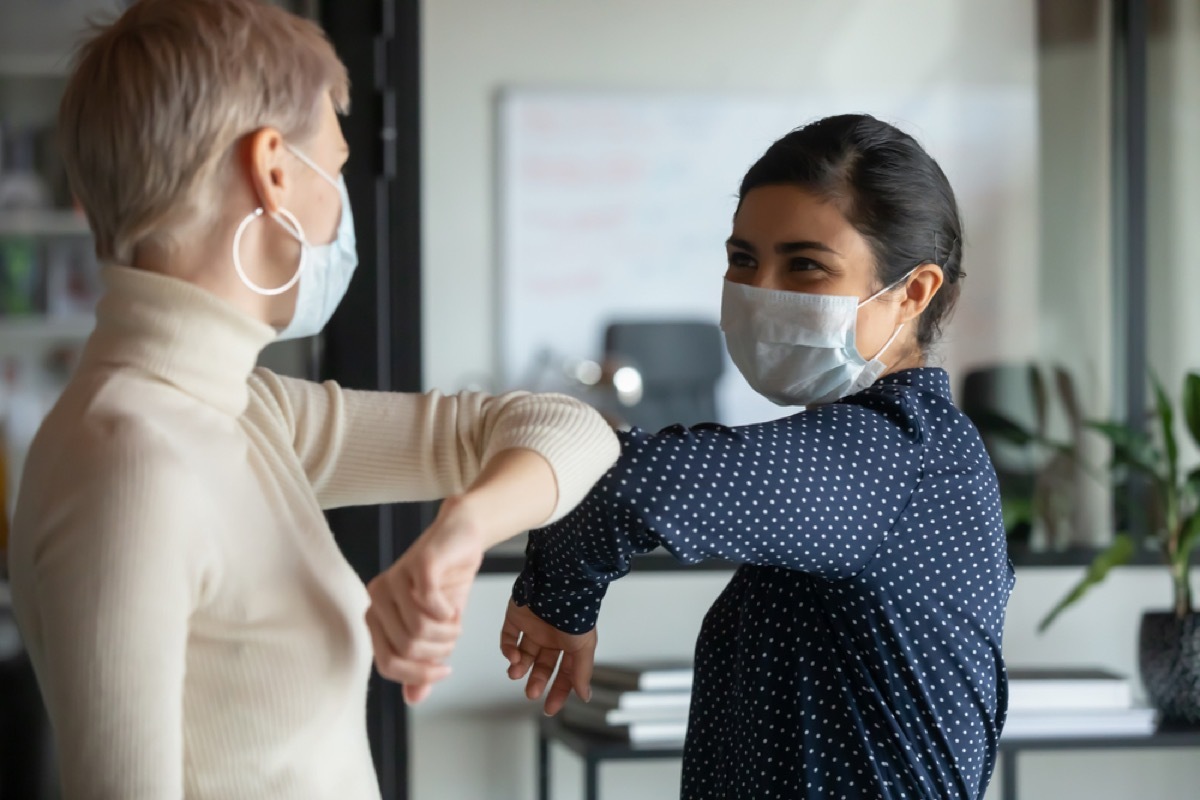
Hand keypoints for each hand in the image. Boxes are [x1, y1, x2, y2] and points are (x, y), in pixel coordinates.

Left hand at [366, 497, 484, 704]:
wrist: (463, 538)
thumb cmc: (448, 582)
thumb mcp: (437, 631)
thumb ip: (423, 662)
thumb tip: (413, 699)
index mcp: (376, 615)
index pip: (387, 664)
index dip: (419, 674)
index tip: (445, 669)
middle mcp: (378, 596)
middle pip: (407, 649)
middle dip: (439, 652)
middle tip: (453, 637)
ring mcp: (395, 578)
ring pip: (419, 630)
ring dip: (447, 634)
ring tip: (455, 622)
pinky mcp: (417, 564)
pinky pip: (430, 604)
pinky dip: (448, 613)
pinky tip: (453, 608)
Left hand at [500, 599, 596, 714]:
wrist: (557, 583)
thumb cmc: (575, 612)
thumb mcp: (584, 646)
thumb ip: (581, 672)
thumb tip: (584, 696)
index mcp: (570, 643)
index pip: (564, 673)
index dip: (558, 691)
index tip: (550, 708)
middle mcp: (551, 636)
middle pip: (542, 666)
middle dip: (536, 681)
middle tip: (531, 693)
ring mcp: (533, 626)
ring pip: (523, 654)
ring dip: (519, 667)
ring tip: (517, 673)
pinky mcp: (516, 617)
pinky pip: (508, 637)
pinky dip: (508, 650)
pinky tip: (513, 656)